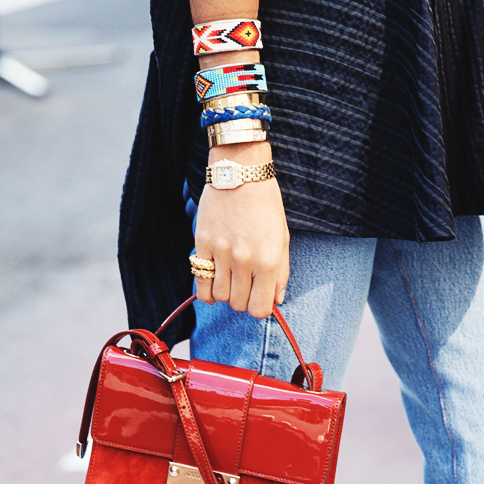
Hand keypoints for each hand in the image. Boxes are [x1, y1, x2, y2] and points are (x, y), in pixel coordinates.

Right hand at [194, 142, 289, 317]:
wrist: (241, 174)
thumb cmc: (266, 206)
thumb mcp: (282, 239)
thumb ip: (281, 273)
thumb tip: (276, 300)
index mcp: (268, 261)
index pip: (259, 310)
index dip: (259, 308)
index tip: (258, 298)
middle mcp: (244, 261)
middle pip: (238, 305)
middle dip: (243, 299)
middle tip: (245, 284)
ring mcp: (221, 253)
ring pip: (220, 296)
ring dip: (226, 292)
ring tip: (230, 278)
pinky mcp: (203, 244)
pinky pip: (201, 283)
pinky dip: (206, 290)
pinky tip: (213, 282)